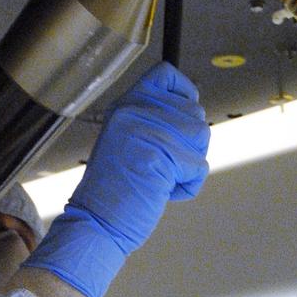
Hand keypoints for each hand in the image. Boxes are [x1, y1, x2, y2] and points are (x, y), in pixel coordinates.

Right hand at [23, 62, 208, 296]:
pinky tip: (162, 191)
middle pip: (193, 109)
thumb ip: (152, 122)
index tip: (182, 116)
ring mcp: (147, 131)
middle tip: (164, 164)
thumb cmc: (112, 191)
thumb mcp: (125, 141)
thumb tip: (190, 113)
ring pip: (200, 135)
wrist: (95, 222)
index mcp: (124, 106)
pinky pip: (199, 166)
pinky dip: (188, 185)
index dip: (184, 92)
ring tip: (161, 177)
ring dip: (190, 163)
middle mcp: (135, 111)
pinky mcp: (161, 155)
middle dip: (190, 142)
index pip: (166, 75)